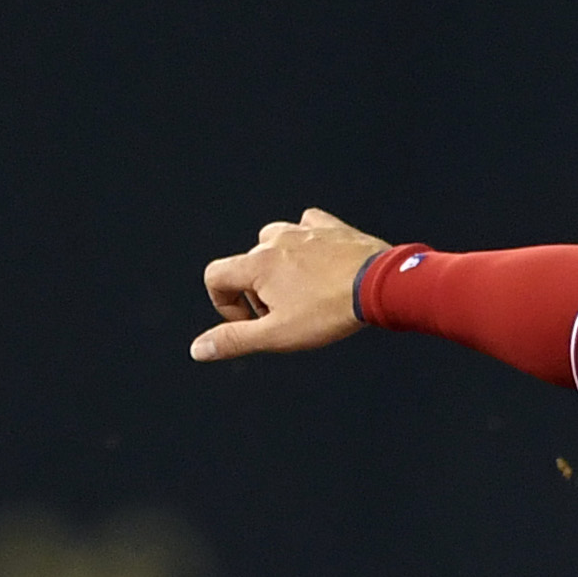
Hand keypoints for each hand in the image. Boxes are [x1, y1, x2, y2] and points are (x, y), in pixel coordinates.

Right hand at [192, 208, 388, 362]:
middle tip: (287, 316)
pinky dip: (306, 244)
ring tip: (305, 292)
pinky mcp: (330, 226)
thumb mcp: (278, 335)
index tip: (251, 321)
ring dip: (280, 266)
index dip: (225, 304)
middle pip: (248, 265)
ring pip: (275, 242)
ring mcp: (303, 229)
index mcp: (256, 264)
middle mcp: (275, 239)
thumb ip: (235, 339)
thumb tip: (197, 349)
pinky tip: (321, 263)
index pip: (216, 276)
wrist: (379, 285)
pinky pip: (307, 227)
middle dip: (259, 294)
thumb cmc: (328, 312)